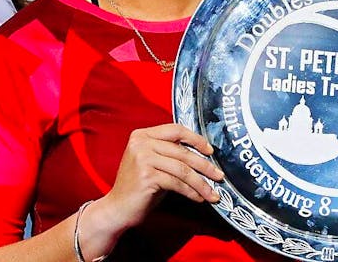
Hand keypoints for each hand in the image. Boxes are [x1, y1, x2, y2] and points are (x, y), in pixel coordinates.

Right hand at [97, 124, 222, 232]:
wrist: (118, 207)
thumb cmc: (140, 186)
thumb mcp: (153, 163)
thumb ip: (170, 154)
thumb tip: (203, 155)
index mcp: (142, 135)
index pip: (175, 129)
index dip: (195, 139)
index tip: (210, 151)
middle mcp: (140, 143)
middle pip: (181, 151)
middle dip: (204, 165)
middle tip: (219, 176)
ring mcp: (142, 158)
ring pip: (182, 168)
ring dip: (201, 183)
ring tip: (212, 193)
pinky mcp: (146, 175)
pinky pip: (177, 183)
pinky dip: (191, 192)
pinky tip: (199, 198)